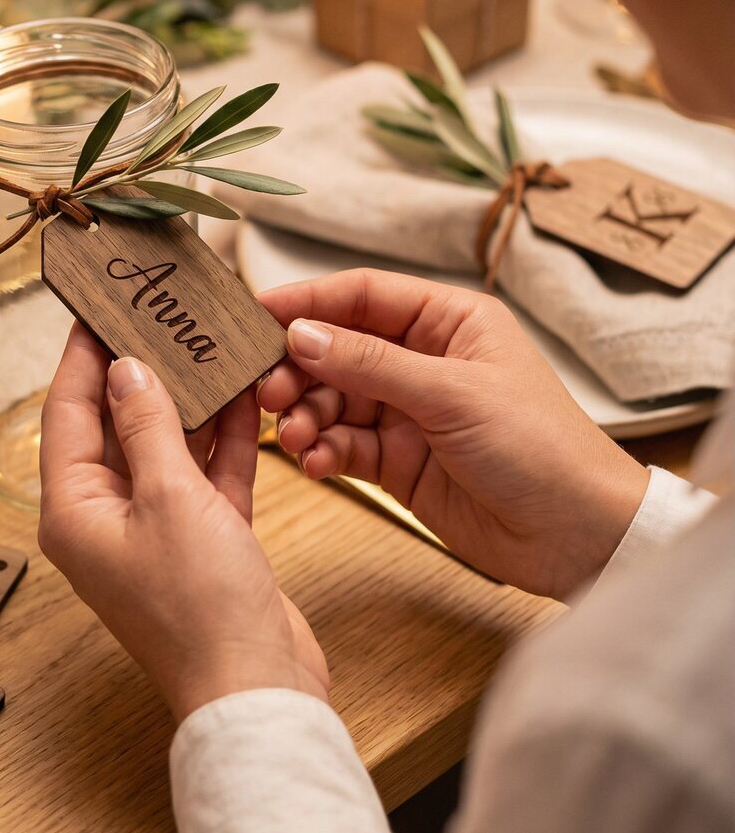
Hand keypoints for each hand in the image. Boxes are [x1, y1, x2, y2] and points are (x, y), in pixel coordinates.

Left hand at [39, 323, 328, 722]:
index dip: (79, 358)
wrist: (258, 689)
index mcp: (74, 510)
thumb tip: (125, 368)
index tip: (95, 309)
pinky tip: (245, 398)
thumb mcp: (169, 498)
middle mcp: (107, 517)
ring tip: (206, 345)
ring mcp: (155, 529)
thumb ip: (147, 426)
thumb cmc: (200, 608)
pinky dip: (223, 441)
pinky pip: (204, 475)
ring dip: (190, 402)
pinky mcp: (201, 540)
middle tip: (159, 316)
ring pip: (166, 446)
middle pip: (115, 425)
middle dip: (140, 372)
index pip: (65, 413)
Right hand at [257, 270, 649, 600]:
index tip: (255, 314)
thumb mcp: (452, 394)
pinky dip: (323, 451)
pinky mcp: (398, 460)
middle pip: (338, 349)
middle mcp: (424, 360)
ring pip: (333, 399)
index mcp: (449, 321)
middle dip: (299, 369)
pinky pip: (343, 445)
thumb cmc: (540, 447)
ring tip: (295, 438)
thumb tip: (300, 334)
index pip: (363, 295)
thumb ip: (370, 364)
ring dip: (306, 416)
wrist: (577, 537)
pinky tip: (314, 464)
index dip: (307, 301)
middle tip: (268, 393)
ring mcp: (408, 411)